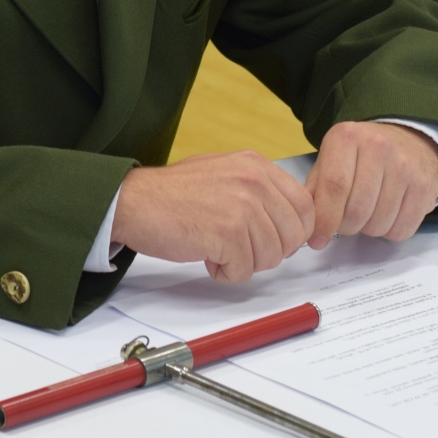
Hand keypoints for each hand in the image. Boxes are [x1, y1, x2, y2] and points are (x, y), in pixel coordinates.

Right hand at [110, 150, 315, 282]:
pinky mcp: (227, 232)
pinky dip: (225, 272)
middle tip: (242, 250)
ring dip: (245, 263)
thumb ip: (257, 189)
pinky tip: (207, 256)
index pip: (304, 205)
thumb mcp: (223, 173)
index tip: (279, 243)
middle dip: (271, 252)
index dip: (295, 232)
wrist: (133, 201)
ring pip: (271, 257)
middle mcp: (253, 180)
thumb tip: (288, 218)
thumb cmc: (172, 194)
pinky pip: (244, 270)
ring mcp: (242, 205)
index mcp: (255, 165)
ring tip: (218, 249)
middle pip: (294, 235)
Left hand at [305, 121, 437, 249]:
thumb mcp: (333, 157)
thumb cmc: (362, 153)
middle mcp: (378, 147)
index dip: (324, 220)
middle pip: (356, 211)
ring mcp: (405, 166)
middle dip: (346, 227)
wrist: (409, 139)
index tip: (316, 240)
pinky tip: (388, 212)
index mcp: (347, 137)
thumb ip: (316, 186)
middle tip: (345, 220)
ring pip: (378, 224)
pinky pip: (402, 230)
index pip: (334, 187)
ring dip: (368, 229)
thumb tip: (307, 221)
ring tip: (368, 210)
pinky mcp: (424, 186)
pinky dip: (390, 231)